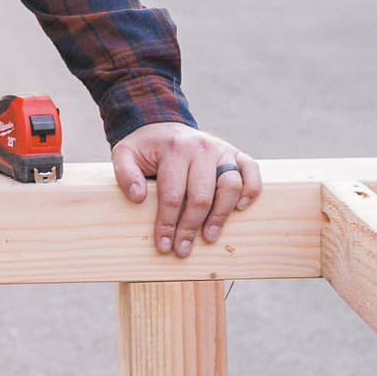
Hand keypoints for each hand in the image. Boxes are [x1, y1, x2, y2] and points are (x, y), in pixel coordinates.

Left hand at [111, 124, 263, 256]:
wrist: (163, 125)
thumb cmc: (145, 147)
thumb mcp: (125, 154)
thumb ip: (125, 174)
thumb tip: (139, 198)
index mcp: (174, 149)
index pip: (172, 195)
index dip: (168, 224)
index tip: (164, 246)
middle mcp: (201, 147)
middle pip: (201, 196)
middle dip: (191, 227)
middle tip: (183, 250)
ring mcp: (221, 149)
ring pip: (230, 185)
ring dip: (221, 215)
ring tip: (209, 237)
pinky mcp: (235, 153)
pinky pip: (251, 169)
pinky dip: (251, 189)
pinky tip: (240, 208)